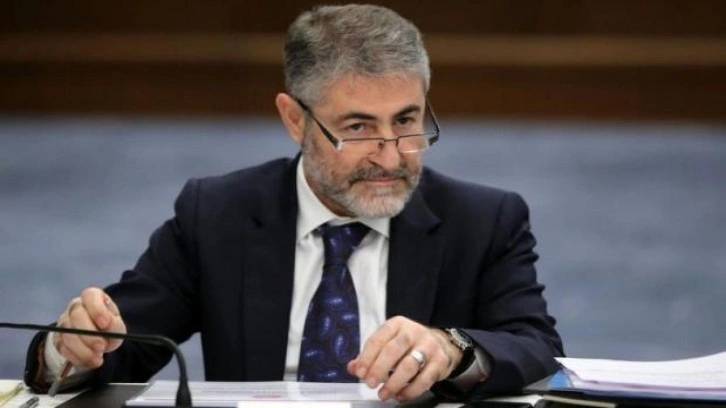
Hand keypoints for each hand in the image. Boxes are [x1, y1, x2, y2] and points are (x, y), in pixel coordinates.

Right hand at [54, 287, 126, 368]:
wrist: (98, 341)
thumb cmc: (108, 329)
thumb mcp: (117, 326)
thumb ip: (114, 324)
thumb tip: (108, 325)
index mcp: (92, 297)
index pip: (90, 295)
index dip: (97, 309)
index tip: (105, 324)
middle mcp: (75, 307)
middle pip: (76, 315)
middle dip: (89, 334)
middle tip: (102, 347)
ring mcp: (64, 322)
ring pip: (68, 334)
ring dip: (84, 350)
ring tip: (98, 359)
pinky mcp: (58, 339)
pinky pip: (64, 349)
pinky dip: (78, 358)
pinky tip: (90, 361)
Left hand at [347, 316, 462, 401]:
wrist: (442, 344)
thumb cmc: (409, 345)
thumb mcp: (388, 343)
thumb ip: (369, 355)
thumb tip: (353, 367)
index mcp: (396, 324)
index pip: (378, 339)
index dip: (367, 357)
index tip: (360, 373)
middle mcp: (413, 332)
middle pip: (393, 350)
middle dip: (379, 368)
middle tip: (370, 384)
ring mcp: (429, 346)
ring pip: (409, 365)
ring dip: (394, 383)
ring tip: (383, 394)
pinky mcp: (440, 361)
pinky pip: (425, 379)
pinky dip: (410, 391)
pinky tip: (400, 396)